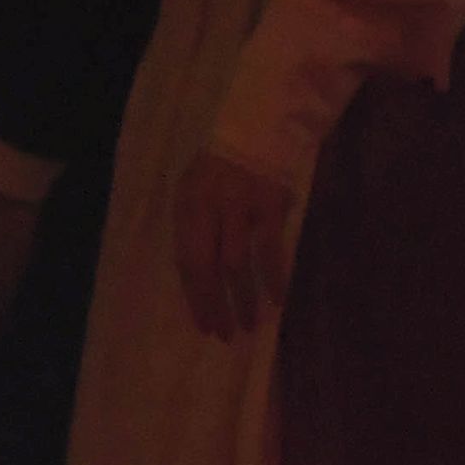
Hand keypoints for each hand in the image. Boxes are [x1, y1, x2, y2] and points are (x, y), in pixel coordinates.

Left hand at [171, 151, 300, 341]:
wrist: (258, 130)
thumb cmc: (221, 169)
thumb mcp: (195, 191)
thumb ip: (195, 229)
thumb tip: (200, 279)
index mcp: (187, 206)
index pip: (186, 261)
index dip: (195, 297)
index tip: (204, 326)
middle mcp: (209, 208)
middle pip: (208, 267)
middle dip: (215, 305)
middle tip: (225, 335)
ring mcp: (240, 206)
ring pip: (237, 263)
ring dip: (243, 298)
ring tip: (248, 324)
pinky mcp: (270, 205)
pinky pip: (271, 249)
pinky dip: (274, 277)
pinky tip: (277, 299)